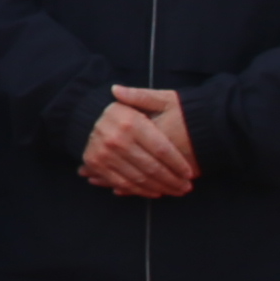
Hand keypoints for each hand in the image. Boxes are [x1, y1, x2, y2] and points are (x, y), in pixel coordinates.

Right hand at [78, 87, 198, 196]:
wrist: (90, 119)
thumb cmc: (124, 111)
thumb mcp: (138, 100)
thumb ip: (140, 95)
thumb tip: (117, 89)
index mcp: (130, 122)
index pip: (161, 149)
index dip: (177, 163)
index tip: (189, 173)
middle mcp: (116, 139)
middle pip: (152, 167)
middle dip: (172, 180)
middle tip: (186, 187)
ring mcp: (105, 154)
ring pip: (139, 178)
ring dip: (160, 188)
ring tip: (176, 191)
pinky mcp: (97, 165)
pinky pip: (123, 183)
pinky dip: (141, 190)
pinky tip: (156, 192)